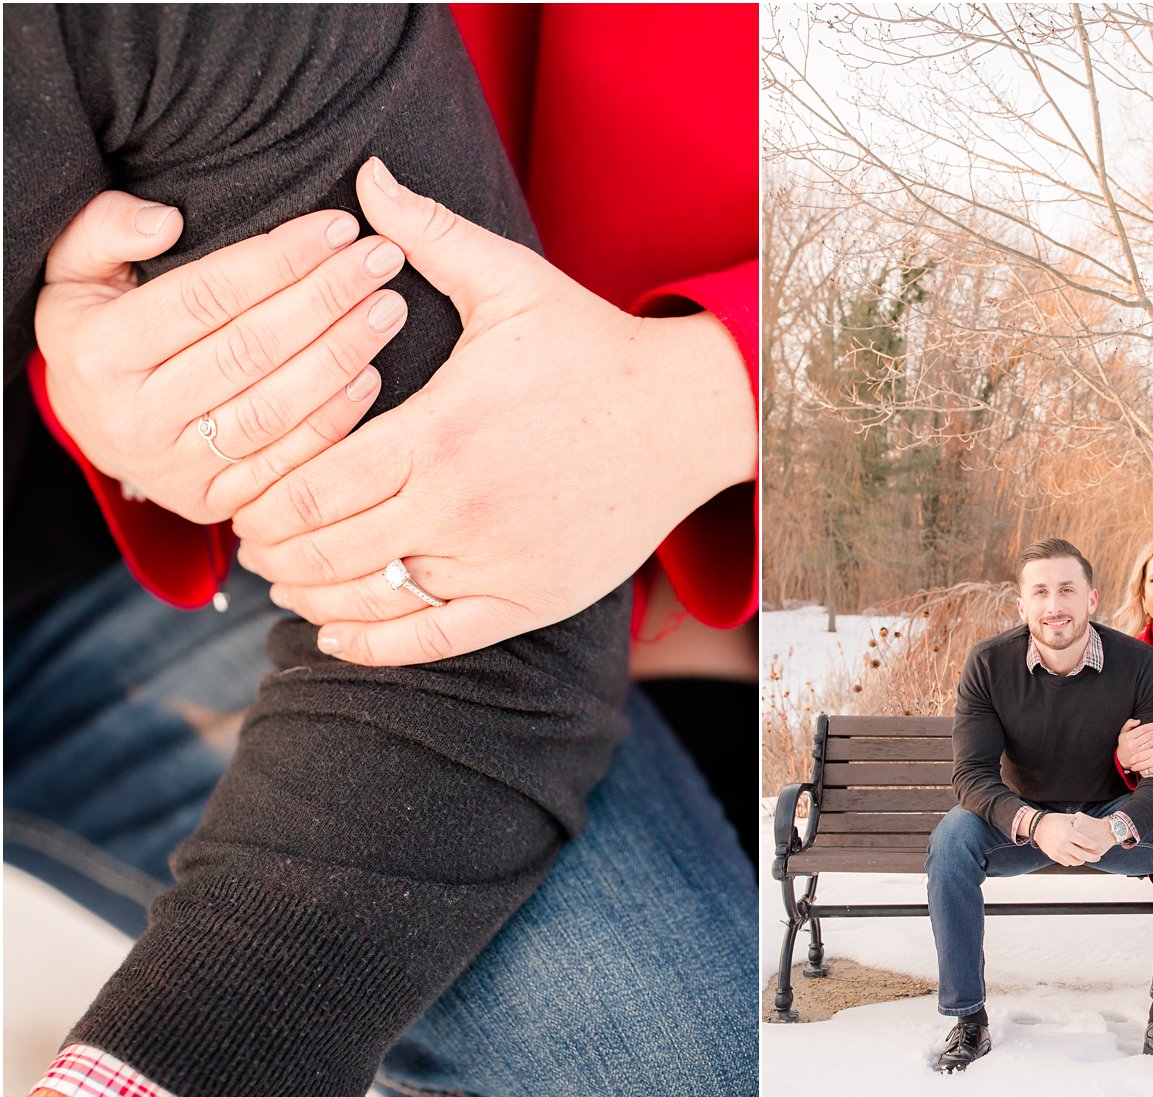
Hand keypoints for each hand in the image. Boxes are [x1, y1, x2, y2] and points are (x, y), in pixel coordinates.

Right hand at [35, 190, 409, 523]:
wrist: (89, 427)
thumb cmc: (95, 332)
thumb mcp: (74, 271)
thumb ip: (104, 229)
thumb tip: (165, 221)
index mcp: (100, 353)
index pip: (207, 295)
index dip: (279, 258)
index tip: (339, 226)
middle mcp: (137, 417)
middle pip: (251, 350)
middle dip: (327, 298)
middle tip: (382, 260)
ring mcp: (178, 469)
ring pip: (276, 409)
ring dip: (343, 355)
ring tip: (388, 308)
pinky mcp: (217, 501)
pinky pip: (289, 461)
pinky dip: (336, 419)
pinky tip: (371, 373)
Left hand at [234, 157, 755, 665]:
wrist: (686, 419)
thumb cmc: (592, 350)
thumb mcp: (513, 285)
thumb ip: (430, 234)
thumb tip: (366, 174)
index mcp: (439, 433)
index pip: (308, 484)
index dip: (259, 495)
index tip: (245, 486)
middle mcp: (459, 509)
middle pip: (321, 550)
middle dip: (272, 546)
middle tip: (254, 532)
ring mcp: (494, 564)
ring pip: (366, 603)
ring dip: (308, 594)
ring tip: (289, 574)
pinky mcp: (526, 600)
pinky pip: (429, 642)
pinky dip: (370, 645)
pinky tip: (335, 633)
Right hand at [1032, 812, 1109, 865]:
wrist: (1037, 827)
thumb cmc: (1053, 821)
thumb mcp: (1066, 818)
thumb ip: (1078, 822)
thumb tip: (1088, 825)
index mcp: (1068, 833)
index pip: (1085, 842)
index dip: (1093, 845)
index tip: (1096, 845)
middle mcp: (1063, 843)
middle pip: (1082, 855)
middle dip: (1092, 857)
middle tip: (1098, 857)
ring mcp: (1058, 851)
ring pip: (1075, 862)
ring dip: (1082, 861)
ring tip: (1085, 858)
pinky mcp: (1053, 855)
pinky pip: (1066, 863)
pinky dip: (1072, 861)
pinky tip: (1074, 857)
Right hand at [1115, 717, 1152, 769]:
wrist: (1122, 758)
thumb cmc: (1124, 743)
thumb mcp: (1123, 732)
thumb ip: (1129, 724)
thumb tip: (1139, 721)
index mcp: (1128, 737)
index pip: (1143, 729)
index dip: (1151, 725)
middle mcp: (1132, 745)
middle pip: (1148, 735)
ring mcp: (1138, 752)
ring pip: (1152, 743)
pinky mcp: (1143, 758)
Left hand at [1128, 718, 1152, 777]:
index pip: (1139, 756)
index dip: (1133, 758)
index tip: (1130, 758)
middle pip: (1139, 765)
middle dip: (1134, 765)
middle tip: (1131, 764)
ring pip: (1144, 772)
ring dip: (1139, 770)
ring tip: (1138, 767)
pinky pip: (1150, 776)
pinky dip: (1146, 774)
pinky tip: (1145, 771)